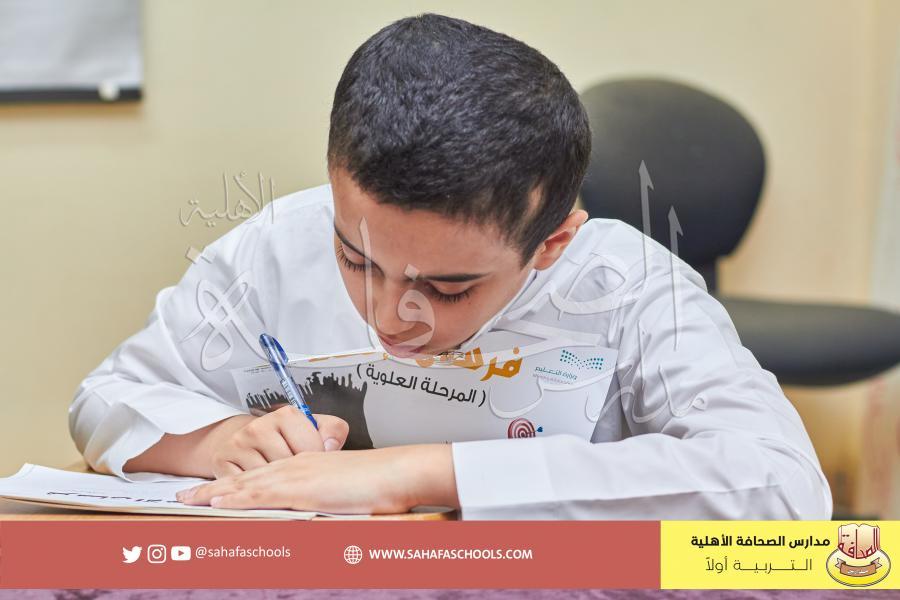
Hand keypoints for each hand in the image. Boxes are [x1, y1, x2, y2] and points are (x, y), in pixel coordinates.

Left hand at [176, 443, 459, 514]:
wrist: (396, 472)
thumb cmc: (380, 483)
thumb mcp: (346, 494)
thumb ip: (325, 502)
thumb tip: (315, 515)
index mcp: (306, 466)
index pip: (261, 474)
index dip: (234, 483)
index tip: (212, 490)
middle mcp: (297, 467)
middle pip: (246, 477)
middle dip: (213, 487)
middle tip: (185, 494)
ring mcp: (298, 476)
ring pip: (246, 484)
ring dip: (215, 492)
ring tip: (188, 499)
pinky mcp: (303, 489)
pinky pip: (262, 494)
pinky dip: (236, 498)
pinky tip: (218, 503)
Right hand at [206, 406, 348, 477]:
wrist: (248, 438)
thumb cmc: (287, 437)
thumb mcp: (314, 428)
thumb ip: (333, 431)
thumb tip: (331, 448)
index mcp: (286, 415)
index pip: (310, 450)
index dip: (315, 462)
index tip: (311, 461)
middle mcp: (259, 427)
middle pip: (288, 467)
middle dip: (295, 476)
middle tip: (293, 473)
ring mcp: (238, 444)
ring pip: (267, 481)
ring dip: (275, 486)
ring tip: (277, 476)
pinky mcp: (221, 462)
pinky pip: (245, 489)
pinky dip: (256, 492)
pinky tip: (261, 484)